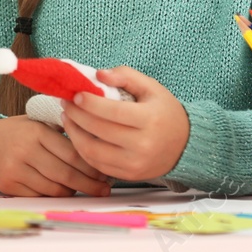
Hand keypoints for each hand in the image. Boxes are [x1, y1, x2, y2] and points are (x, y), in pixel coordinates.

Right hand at [0, 115, 109, 196]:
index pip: (72, 154)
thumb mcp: (36, 122)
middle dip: (89, 184)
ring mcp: (16, 169)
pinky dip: (54, 196)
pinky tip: (63, 192)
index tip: (105, 173)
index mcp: (36, 132)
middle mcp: (25, 150)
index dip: (92, 167)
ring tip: (86, 189)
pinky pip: (39, 196)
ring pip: (54, 189)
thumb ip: (61, 130)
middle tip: (104, 188)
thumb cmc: (16, 132)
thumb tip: (96, 143)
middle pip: (66, 175)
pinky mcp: (9, 185)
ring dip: (73, 192)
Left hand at [60, 67, 189, 181]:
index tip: (75, 95)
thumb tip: (99, 75)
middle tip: (66, 103)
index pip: (112, 112)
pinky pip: (97, 165)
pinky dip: (83, 150)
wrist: (185, 145)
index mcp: (150, 120)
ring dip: (74, 134)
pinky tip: (78, 135)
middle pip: (99, 131)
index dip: (89, 103)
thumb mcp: (151, 87)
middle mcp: (143, 145)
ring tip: (67, 118)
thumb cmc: (165, 112)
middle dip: (77, 115)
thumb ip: (125, 76)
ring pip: (93, 152)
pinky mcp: (129, 175)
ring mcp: (135, 164)